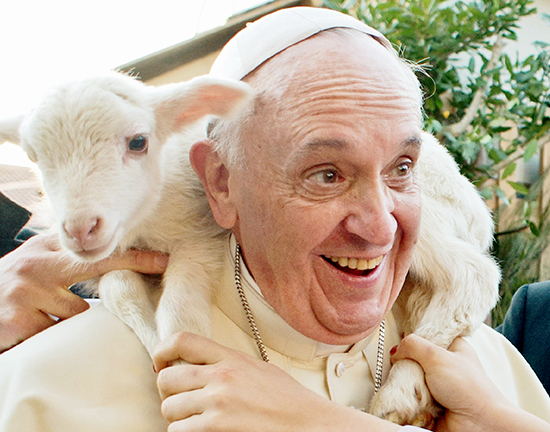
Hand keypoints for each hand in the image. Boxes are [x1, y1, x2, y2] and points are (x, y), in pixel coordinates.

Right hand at [0, 233, 168, 351]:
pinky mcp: (18, 320)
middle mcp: (38, 265)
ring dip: (68, 318)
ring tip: (42, 314)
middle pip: (96, 266)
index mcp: (44, 250)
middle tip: (162, 265)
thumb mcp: (34, 263)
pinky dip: (49, 334)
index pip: (95, 250)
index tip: (164, 259)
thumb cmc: (10, 286)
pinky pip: (56, 333)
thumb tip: (111, 260)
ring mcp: (27, 292)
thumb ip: (65, 258)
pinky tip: (30, 329)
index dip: (131, 254)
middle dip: (130, 265)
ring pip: (78, 312)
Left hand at [153, 332, 400, 431]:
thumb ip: (228, 364)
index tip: (161, 364)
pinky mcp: (216, 429)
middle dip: (167, 393)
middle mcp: (221, 377)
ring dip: (177, 419)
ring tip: (196, 421)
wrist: (309, 425)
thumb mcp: (259, 370)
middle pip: (167, 379)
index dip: (162, 351)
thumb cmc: (288, 401)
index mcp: (231, 358)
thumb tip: (198, 364)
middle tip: (179, 401)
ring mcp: (217, 404)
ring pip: (169, 410)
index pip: (182, 340)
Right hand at [392, 334, 549, 431]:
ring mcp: (437, 386)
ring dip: (408, 384)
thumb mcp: (437, 356)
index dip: (413, 340)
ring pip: (411, 379)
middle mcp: (445, 365)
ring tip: (413, 389)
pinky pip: (412, 397)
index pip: (426, 336)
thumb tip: (395, 351)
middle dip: (407, 365)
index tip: (402, 345)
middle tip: (406, 369)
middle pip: (414, 359)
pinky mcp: (430, 404)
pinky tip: (413, 401)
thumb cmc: (467, 387)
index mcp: (452, 347)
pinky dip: (409, 399)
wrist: (479, 424)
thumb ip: (413, 345)